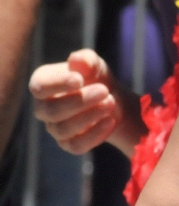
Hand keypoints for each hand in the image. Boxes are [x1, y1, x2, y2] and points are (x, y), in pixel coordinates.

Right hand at [29, 48, 143, 154]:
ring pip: (63, 129)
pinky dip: (95, 134)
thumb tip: (76, 60)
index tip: (80, 79)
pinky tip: (110, 121)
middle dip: (80, 101)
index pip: (39, 86)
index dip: (58, 84)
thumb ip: (86, 60)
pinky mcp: (69, 143)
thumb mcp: (94, 64)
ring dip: (90, 116)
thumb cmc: (96, 77)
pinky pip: (76, 146)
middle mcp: (44, 108)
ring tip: (111, 102)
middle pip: (52, 111)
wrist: (112, 99)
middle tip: (104, 90)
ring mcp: (55, 128)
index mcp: (44, 84)